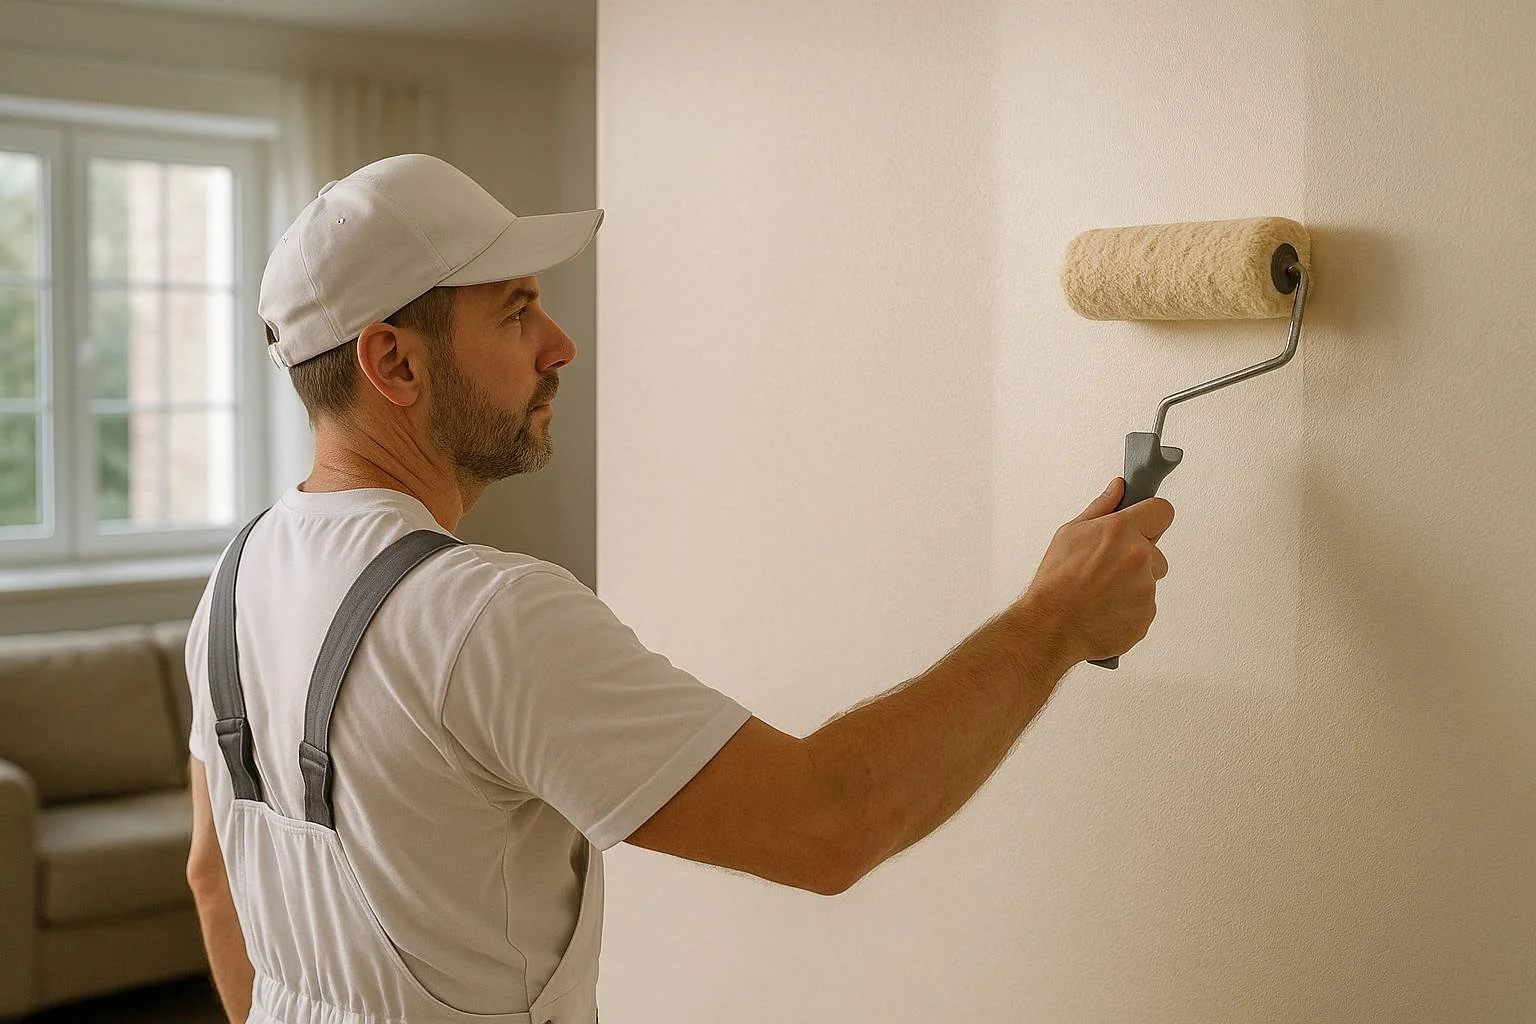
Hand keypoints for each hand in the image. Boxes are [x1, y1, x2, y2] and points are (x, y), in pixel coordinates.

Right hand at [1019, 478, 1173, 665]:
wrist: (1050, 627)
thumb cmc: (1055, 581)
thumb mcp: (1070, 534)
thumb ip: (1101, 508)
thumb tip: (1118, 487)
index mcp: (1121, 531)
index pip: (1162, 511)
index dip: (1151, 517)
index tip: (1142, 524)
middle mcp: (1139, 558)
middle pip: (1156, 551)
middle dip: (1138, 557)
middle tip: (1106, 568)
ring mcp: (1146, 589)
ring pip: (1149, 581)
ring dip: (1132, 585)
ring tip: (1101, 592)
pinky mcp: (1147, 616)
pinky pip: (1145, 607)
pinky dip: (1129, 608)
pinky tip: (1105, 609)